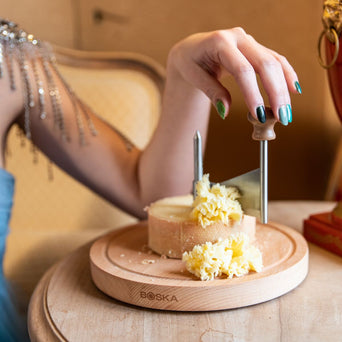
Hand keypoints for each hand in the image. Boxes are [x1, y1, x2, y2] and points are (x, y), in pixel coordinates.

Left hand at [167, 27, 300, 124]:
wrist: (193, 49)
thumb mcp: (193, 76)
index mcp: (220, 42)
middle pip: (265, 64)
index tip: (258, 115)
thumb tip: (226, 111)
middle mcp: (238, 38)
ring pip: (275, 62)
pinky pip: (276, 60)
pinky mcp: (256, 48)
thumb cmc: (190, 62)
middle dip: (276, 92)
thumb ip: (211, 91)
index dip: (253, 93)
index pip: (242, 70)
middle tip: (281, 117)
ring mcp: (249, 41)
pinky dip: (286, 75)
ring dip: (284, 88)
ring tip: (286, 112)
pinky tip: (294, 90)